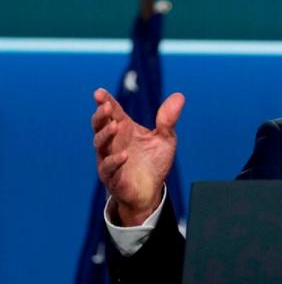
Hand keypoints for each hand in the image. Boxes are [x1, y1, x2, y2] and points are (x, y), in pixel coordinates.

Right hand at [91, 88, 184, 225]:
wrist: (150, 191)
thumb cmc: (153, 162)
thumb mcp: (165, 139)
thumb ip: (168, 119)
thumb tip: (179, 96)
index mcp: (124, 129)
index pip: (112, 112)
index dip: (105, 101)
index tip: (100, 92)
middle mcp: (113, 142)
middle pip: (99, 125)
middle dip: (101, 115)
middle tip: (105, 106)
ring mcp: (109, 158)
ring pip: (100, 144)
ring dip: (105, 134)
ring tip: (115, 125)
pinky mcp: (111, 177)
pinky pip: (108, 167)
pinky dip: (115, 161)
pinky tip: (125, 155)